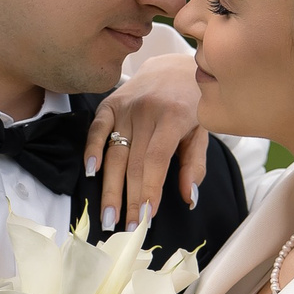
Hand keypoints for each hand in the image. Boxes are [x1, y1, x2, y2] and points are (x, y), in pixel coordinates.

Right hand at [86, 52, 206, 232]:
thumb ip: (195, 164)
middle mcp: (146, 110)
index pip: (157, 160)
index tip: (147, 216)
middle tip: (127, 229)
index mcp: (173, 115)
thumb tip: (189, 199)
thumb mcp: (203, 129)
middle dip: (131, 199)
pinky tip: (90, 173)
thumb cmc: (192, 102)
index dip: (150, 189)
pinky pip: (97, 129)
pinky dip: (91, 150)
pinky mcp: (109, 103)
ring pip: (115, 154)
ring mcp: (126, 106)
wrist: (175, 64)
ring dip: (110, 188)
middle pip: (134, 163)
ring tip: (108, 216)